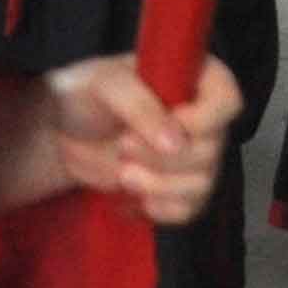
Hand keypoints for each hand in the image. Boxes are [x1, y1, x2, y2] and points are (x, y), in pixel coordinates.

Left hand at [43, 54, 238, 230]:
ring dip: (159, 185)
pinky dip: (160, 209)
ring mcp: (192, 155)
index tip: (167, 125)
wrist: (60, 133)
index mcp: (193, 77)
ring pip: (203, 184)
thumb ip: (140, 105)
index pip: (227, 100)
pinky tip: (131, 199)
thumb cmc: (84, 93)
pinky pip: (190, 210)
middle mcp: (201, 117)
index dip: (203, 120)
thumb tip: (178, 142)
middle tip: (123, 146)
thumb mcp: (105, 85)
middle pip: (213, 150)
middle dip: (164, 158)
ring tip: (122, 174)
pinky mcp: (177, 188)